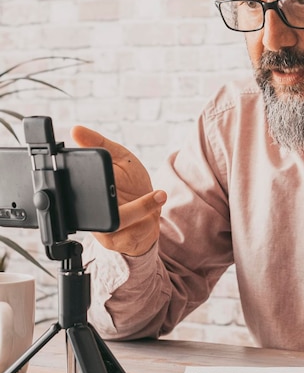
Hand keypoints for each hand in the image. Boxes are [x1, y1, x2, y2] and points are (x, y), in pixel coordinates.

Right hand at [71, 125, 166, 256]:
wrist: (148, 214)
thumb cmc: (131, 185)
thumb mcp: (119, 157)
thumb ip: (100, 143)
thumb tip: (75, 130)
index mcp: (85, 191)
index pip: (79, 185)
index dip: (94, 181)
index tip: (117, 174)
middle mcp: (89, 212)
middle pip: (102, 208)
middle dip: (133, 201)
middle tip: (156, 192)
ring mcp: (101, 230)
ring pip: (118, 222)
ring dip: (143, 209)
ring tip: (158, 197)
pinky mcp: (115, 243)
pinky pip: (130, 234)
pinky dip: (147, 221)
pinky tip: (152, 214)